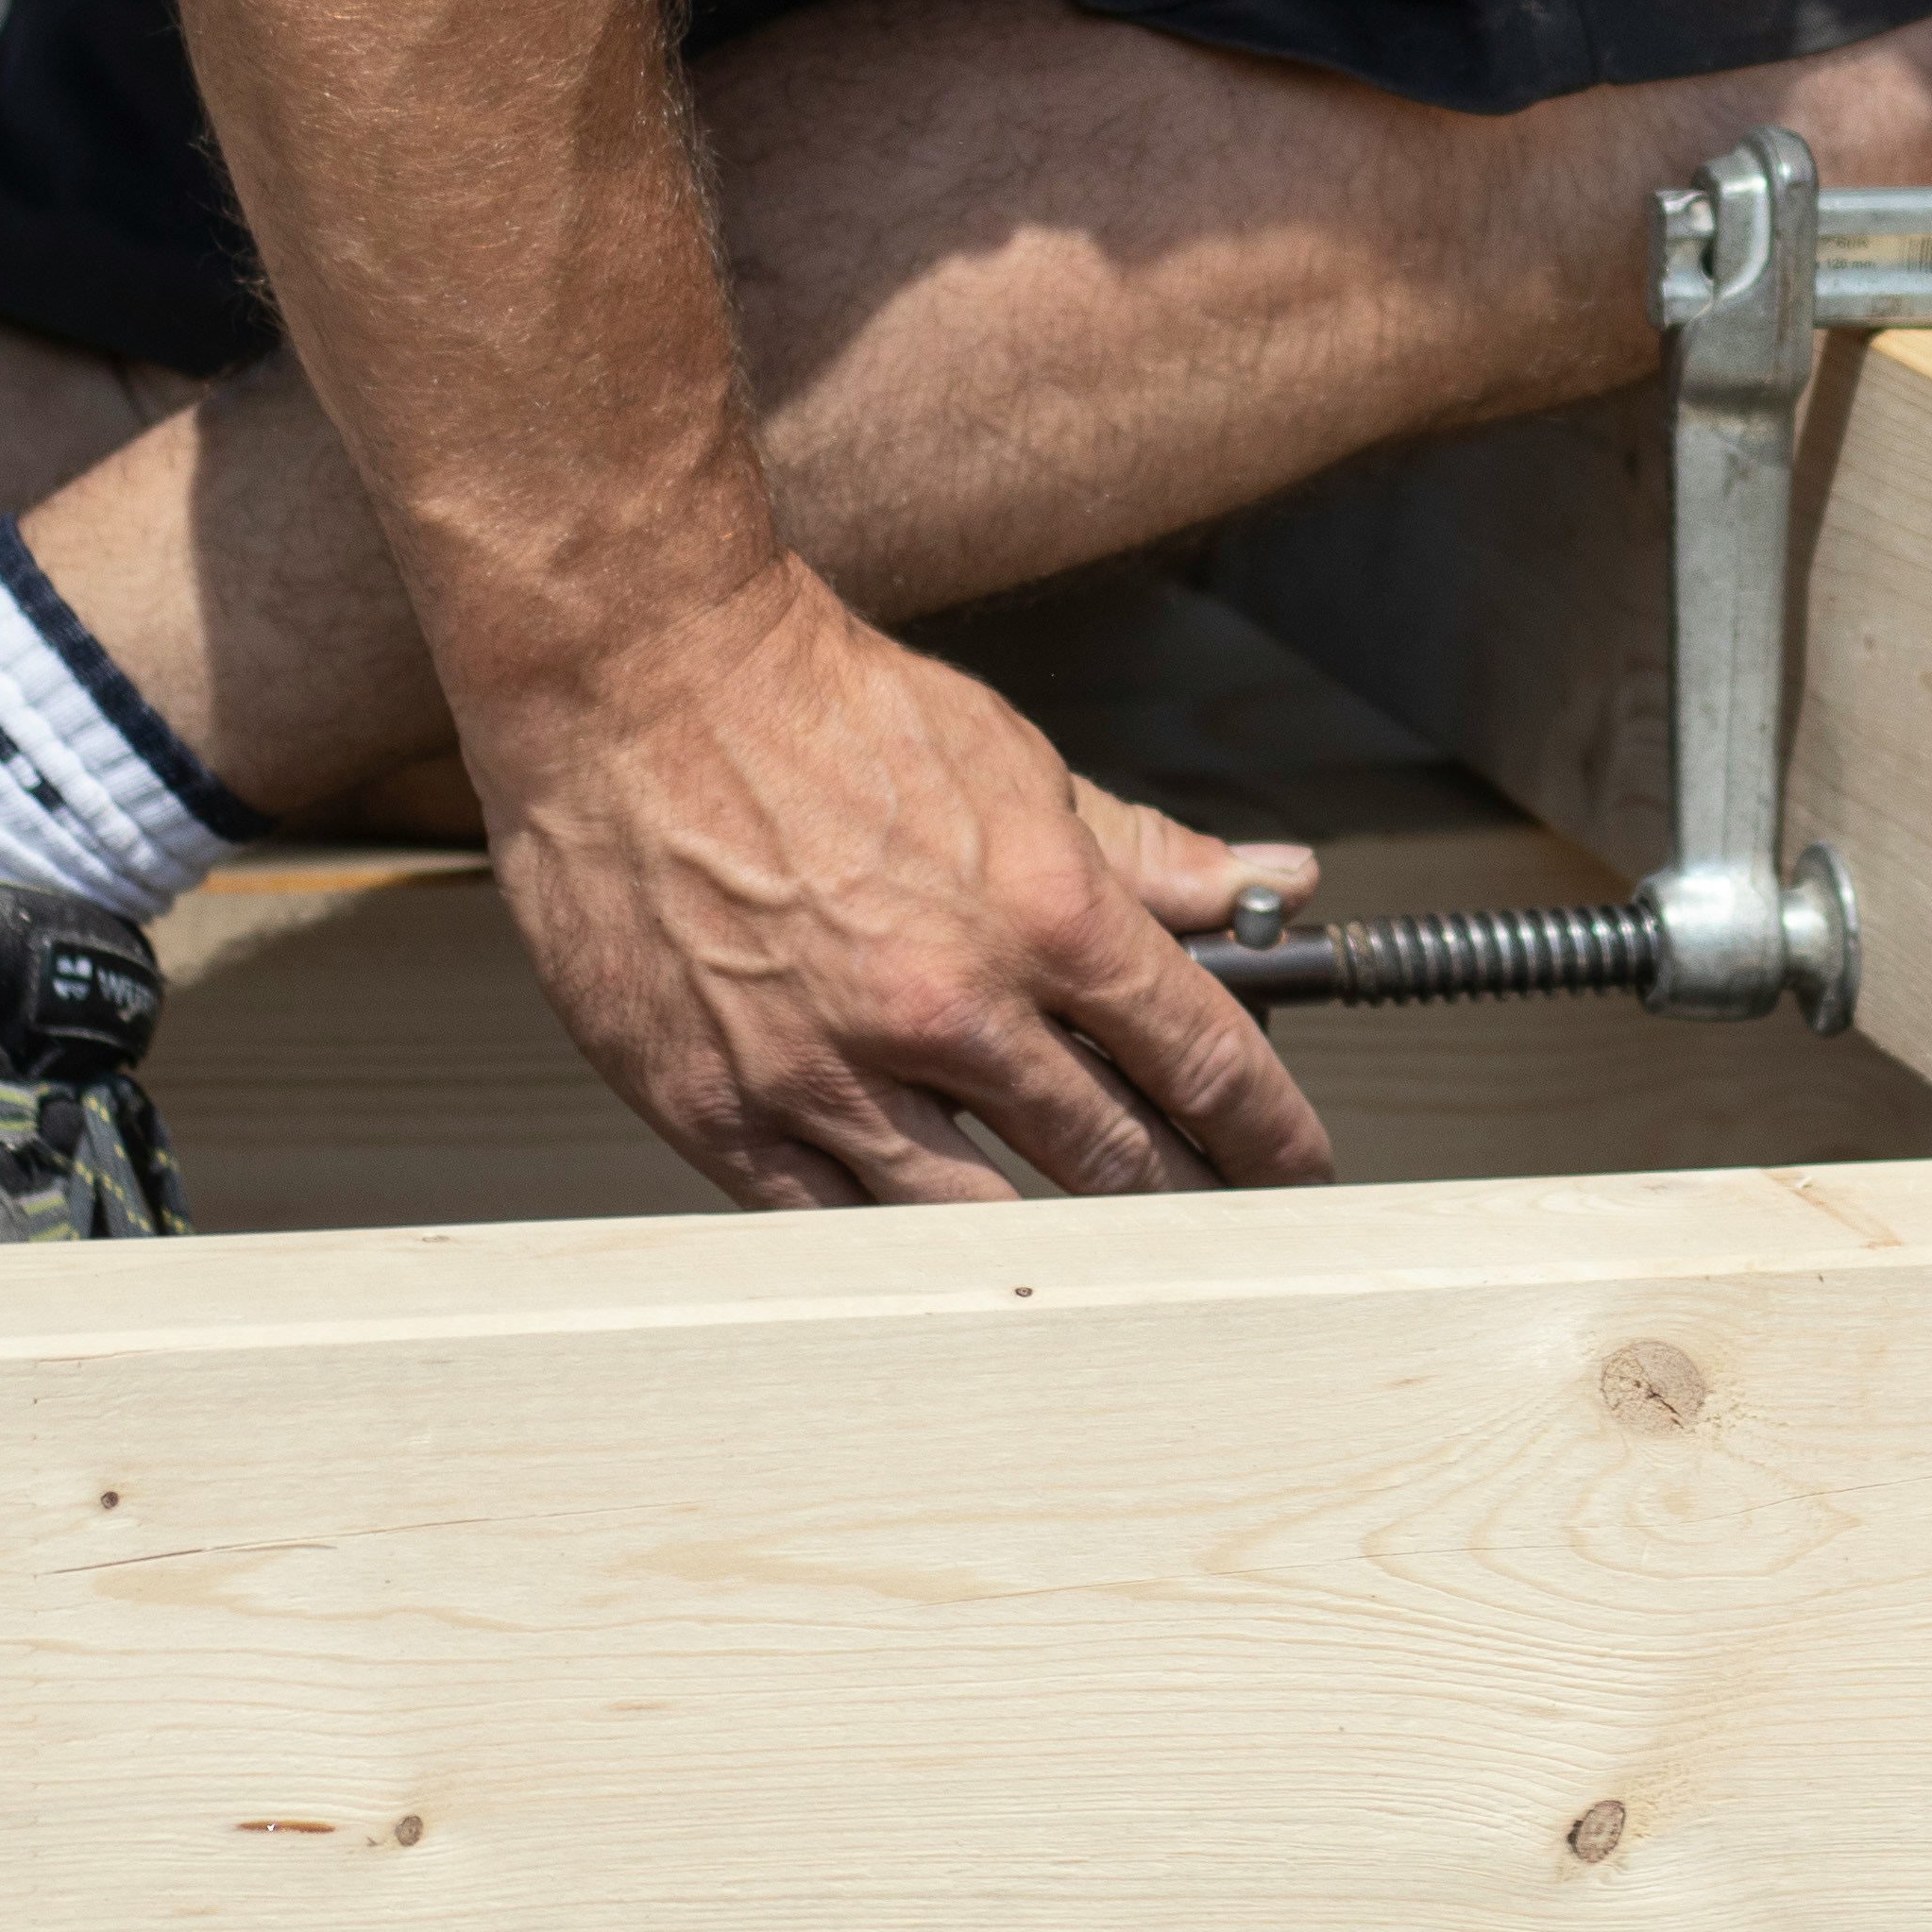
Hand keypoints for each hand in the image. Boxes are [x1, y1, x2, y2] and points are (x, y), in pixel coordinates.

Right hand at [466, 557, 1334, 1201]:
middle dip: (1184, 1200)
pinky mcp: (721, 1111)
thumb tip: (1271, 885)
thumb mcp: (1015, 762)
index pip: (1205, 1059)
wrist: (637, 683)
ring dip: (1055, 1242)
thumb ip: (1145, 853)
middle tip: (1212, 1218)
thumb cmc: (818, 709)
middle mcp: (948, 1008)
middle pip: (1114, 1159)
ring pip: (982, 1219)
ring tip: (1093, 1248)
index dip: (1269, 1132)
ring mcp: (830, 1073)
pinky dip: (900, 1244)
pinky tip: (938, 1244)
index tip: (1293, 1164)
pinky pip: (835, 1227)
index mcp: (1044, 916)